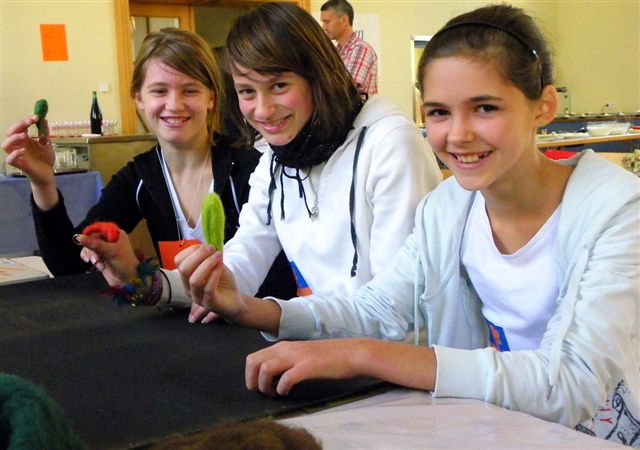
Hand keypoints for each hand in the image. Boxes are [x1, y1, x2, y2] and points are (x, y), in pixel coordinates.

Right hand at [2, 115, 54, 184]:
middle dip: (18, 125)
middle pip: (10, 133)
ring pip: (5, 145)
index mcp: (23, 139)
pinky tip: (22, 150)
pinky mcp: (19, 165)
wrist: (48, 173)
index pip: (19, 127)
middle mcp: (17, 145)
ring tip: (24, 135)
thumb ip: (44, 132)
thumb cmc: (45, 158)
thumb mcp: (47, 143)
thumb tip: (44, 119)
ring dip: (13, 138)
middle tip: (29, 122)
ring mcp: (17, 155)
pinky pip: (10, 159)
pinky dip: (14, 154)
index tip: (36, 116)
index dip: (25, 120)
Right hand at [75, 229, 138, 286]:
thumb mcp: (111, 252)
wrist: (127, 280)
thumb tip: (78, 237)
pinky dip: (89, 258)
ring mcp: (104, 248)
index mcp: (116, 234)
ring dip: (91, 255)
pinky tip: (93, 264)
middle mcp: (110, 239)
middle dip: (91, 248)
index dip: (90, 232)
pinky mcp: (100, 257)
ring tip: (96, 263)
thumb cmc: (123, 263)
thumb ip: (95, 244)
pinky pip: (89, 254)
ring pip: (89, 246)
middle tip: (95, 258)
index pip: (100, 228)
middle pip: (92, 238)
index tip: (82, 238)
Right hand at [175, 244, 242, 320]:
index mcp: (187, 278)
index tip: (207, 245)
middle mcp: (189, 288)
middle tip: (213, 249)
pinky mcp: (210, 304)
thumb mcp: (216, 266)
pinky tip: (222, 266)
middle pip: (184, 269)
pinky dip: (215, 274)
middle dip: (198, 255)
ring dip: (207, 263)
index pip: (179, 261)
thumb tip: (207, 244)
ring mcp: (198, 298)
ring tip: (219, 256)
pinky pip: (208, 288)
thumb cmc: (224, 283)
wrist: (235, 302)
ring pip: (194, 279)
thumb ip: (210, 256)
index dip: (191, 250)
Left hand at [245, 339, 365, 396]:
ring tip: (274, 393)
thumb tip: (274, 375)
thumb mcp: (302, 354)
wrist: (352, 353)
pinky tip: (287, 392)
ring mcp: (296, 357)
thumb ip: (287, 360)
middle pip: (253, 361)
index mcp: (284, 346)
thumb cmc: (329, 356)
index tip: (259, 385)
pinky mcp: (308, 367)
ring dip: (265, 385)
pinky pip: (286, 379)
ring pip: (265, 369)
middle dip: (252, 380)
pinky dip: (282, 388)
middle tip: (263, 392)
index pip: (253, 357)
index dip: (250, 374)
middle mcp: (286, 349)